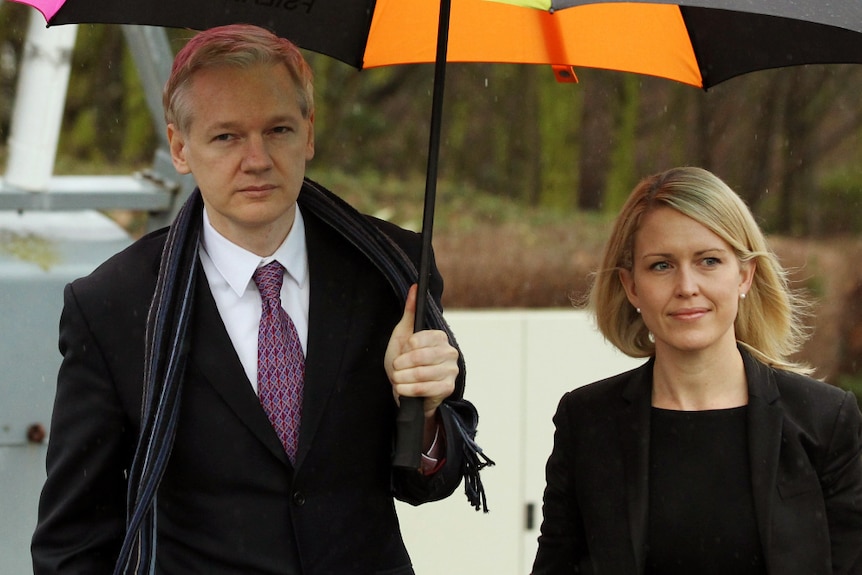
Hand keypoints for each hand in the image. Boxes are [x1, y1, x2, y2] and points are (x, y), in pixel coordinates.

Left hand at [385, 284, 458, 422]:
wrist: (406, 390)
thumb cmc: (404, 361)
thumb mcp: (403, 335)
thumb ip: (410, 311)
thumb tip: (414, 287)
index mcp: (440, 337)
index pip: (418, 340)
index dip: (405, 348)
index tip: (401, 352)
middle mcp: (450, 352)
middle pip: (419, 357)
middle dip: (401, 365)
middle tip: (396, 368)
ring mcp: (451, 371)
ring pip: (420, 374)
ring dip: (402, 378)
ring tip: (398, 379)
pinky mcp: (448, 388)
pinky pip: (424, 388)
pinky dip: (407, 390)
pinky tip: (402, 389)